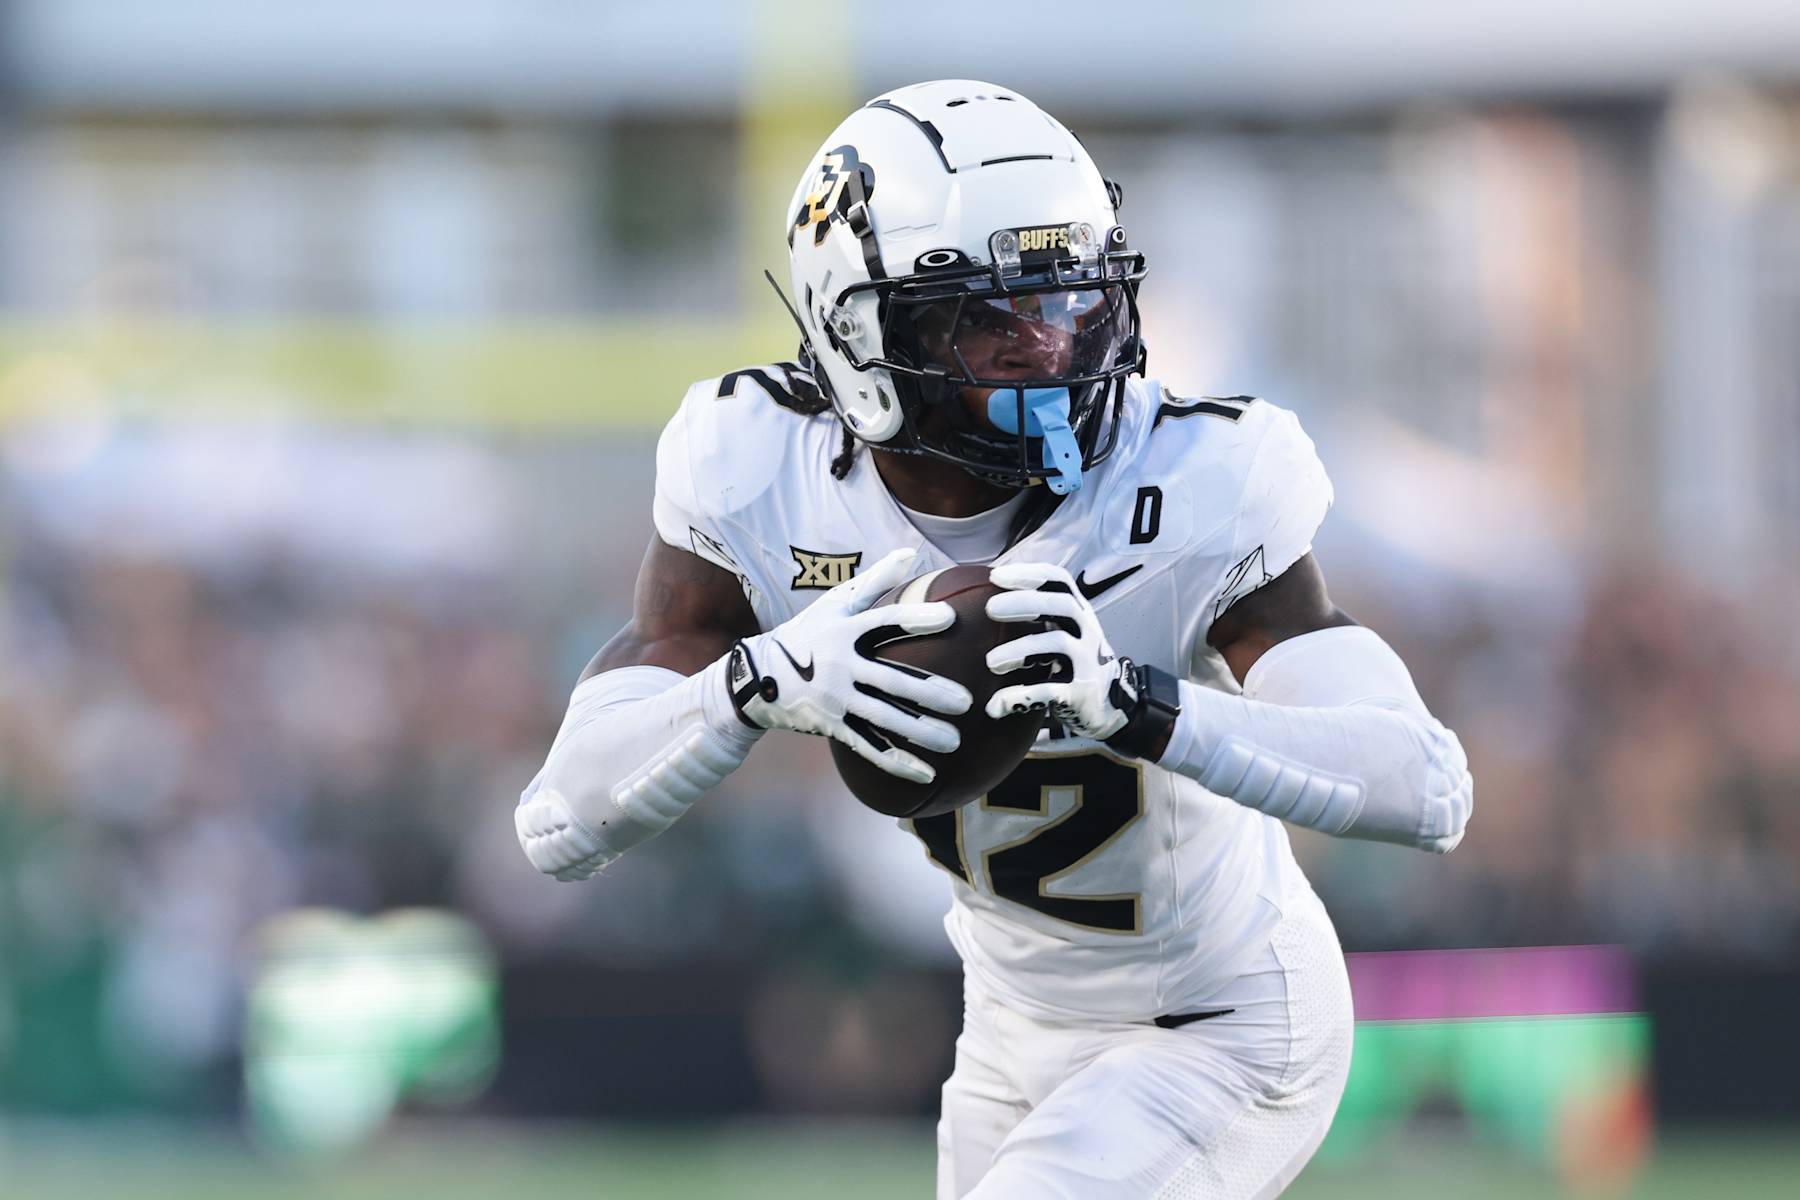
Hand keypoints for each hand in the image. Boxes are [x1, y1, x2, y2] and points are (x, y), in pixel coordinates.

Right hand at [729, 548, 971, 783]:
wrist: (757, 678)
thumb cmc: (808, 633)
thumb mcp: (836, 605)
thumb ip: (875, 581)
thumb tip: (910, 552)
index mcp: (845, 632)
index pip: (885, 622)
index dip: (915, 619)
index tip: (949, 618)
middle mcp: (841, 666)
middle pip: (892, 680)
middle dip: (930, 692)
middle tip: (967, 702)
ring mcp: (837, 700)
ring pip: (884, 719)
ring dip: (921, 732)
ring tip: (955, 742)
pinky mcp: (834, 726)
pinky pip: (869, 746)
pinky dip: (898, 761)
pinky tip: (927, 773)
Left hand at [983, 562, 1138, 738]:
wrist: (1107, 705)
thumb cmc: (1073, 661)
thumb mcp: (1064, 630)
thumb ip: (1040, 612)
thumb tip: (989, 594)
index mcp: (1079, 612)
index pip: (1059, 581)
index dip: (1029, 574)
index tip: (996, 575)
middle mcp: (1086, 632)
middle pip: (1062, 605)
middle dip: (1025, 602)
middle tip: (990, 608)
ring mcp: (1087, 662)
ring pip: (1057, 644)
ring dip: (1020, 649)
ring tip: (992, 662)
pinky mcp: (1080, 694)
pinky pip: (1050, 691)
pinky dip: (1020, 696)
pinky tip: (995, 705)